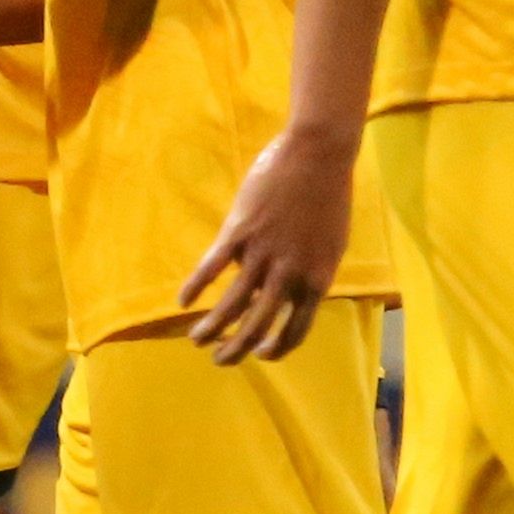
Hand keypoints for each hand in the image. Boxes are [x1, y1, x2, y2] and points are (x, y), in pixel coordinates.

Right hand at [178, 122, 358, 364]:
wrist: (319, 153)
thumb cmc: (329, 194)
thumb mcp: (331, 243)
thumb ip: (311, 271)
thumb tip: (290, 291)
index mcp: (317, 280)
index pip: (296, 330)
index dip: (276, 349)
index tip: (260, 353)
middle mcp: (289, 274)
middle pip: (258, 326)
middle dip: (236, 349)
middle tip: (220, 359)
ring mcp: (262, 253)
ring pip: (231, 305)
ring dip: (211, 329)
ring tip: (196, 340)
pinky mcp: (240, 231)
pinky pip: (212, 268)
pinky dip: (195, 287)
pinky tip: (182, 301)